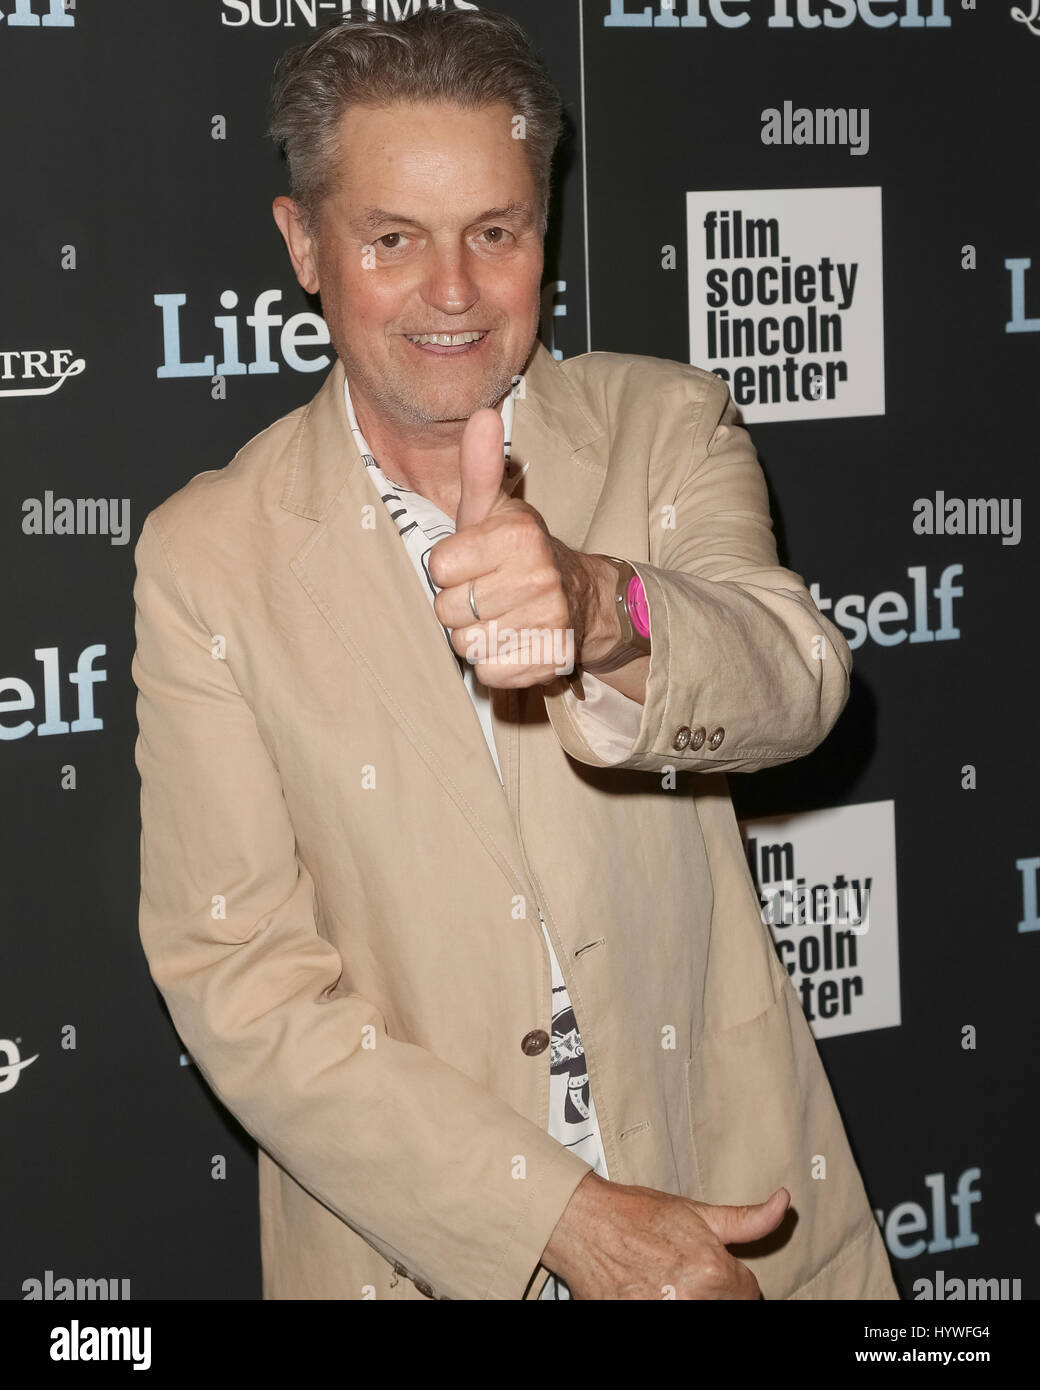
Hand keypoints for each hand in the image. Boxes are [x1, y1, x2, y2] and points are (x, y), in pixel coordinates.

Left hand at [428, 409, 618, 686]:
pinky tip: (514, 641)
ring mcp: (547, 621)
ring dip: (476, 636)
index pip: (439, 568)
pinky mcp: (550, 659)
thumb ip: (480, 467)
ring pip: (466, 645)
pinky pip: (489, 672)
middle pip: (448, 612)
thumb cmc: (521, 552)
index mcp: (516, 537)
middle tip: (488, 594)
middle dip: (460, 606)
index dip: (450, 569)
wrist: (583, 597)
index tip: (474, 564)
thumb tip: (482, 413)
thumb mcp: (497, 509)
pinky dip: (495, 663)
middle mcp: (536, 578)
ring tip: (500, 617)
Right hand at [540, 1170, 790, 1299]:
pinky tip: (648, 1290)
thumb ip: (747, 1219)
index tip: (709, 1266)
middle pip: (725, 1306)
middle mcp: (693, 1299)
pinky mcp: (636, 1320)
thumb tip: (785, 1204)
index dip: (732, 1278)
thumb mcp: (695, 1211)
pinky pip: (666, 1318)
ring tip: (664, 1280)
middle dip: (711, 1291)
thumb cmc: (636, 1213)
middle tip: (682, 1270)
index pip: (749, 1294)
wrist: (583, 1222)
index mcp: (714, 1272)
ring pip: (698, 1313)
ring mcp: (665, 1313)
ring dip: (688, 1300)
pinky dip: (662, 1304)